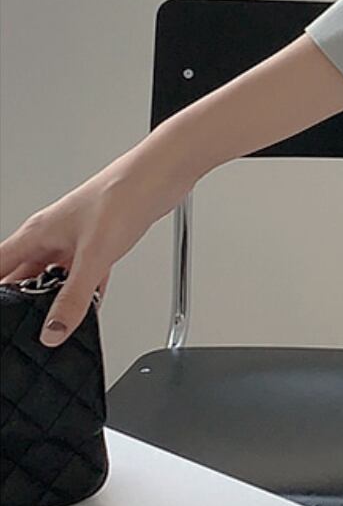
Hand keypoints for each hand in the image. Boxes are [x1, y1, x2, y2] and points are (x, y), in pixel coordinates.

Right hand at [0, 150, 191, 346]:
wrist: (163, 174)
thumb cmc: (124, 193)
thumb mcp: (94, 254)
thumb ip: (73, 296)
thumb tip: (53, 331)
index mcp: (37, 233)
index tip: (0, 316)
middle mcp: (53, 235)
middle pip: (23, 275)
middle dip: (21, 301)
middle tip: (24, 327)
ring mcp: (77, 238)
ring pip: (55, 276)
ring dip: (56, 297)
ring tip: (56, 323)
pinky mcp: (101, 241)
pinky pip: (84, 273)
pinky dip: (85, 290)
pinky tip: (90, 306)